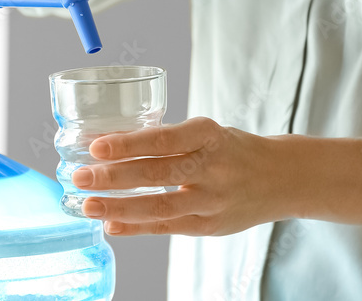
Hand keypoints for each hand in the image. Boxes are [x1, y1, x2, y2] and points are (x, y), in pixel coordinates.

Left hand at [71, 117, 290, 236]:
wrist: (281, 178)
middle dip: (114, 176)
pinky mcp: (210, 225)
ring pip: (161, 205)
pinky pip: (168, 227)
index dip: (129, 144)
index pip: (165, 139)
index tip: (97, 146)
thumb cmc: (232, 150)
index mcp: (209, 135)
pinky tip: (112, 225)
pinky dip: (137, 227)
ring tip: (89, 205)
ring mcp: (212, 200)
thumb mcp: (207, 134)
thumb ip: (168, 141)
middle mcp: (212, 167)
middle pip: (158, 172)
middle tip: (81, 176)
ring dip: (120, 207)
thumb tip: (113, 144)